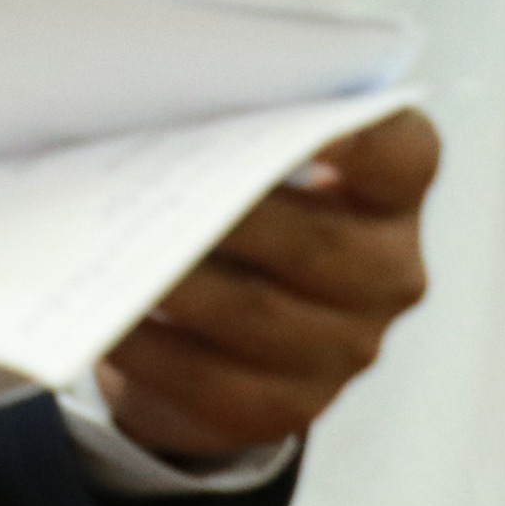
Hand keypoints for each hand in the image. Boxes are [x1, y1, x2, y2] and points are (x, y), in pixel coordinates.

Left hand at [100, 108, 439, 465]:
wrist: (221, 330)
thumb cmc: (234, 211)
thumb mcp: (250, 161)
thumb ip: (236, 127)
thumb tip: (152, 99)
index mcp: (388, 193)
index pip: (400, 156)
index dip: (366, 139)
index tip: (319, 121)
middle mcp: (383, 272)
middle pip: (314, 241)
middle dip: (229, 211)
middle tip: (158, 184)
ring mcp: (343, 348)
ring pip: (253, 312)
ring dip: (177, 281)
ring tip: (114, 249)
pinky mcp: (283, 406)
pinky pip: (206, 377)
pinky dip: (148, 344)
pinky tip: (104, 316)